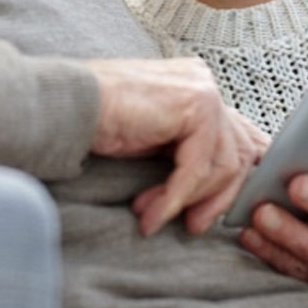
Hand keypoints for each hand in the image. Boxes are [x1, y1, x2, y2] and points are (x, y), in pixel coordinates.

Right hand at [88, 57, 268, 235]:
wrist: (68, 105)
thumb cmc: (101, 120)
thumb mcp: (156, 138)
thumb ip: (188, 149)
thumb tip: (219, 185)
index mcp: (198, 85)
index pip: (237, 138)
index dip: (230, 183)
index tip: (204, 214)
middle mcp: (205, 82)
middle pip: (239, 153)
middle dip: (215, 198)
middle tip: (190, 225)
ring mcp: (204, 91)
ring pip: (223, 165)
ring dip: (188, 201)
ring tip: (154, 215)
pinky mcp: (196, 108)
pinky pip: (196, 168)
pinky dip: (174, 198)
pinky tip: (151, 215)